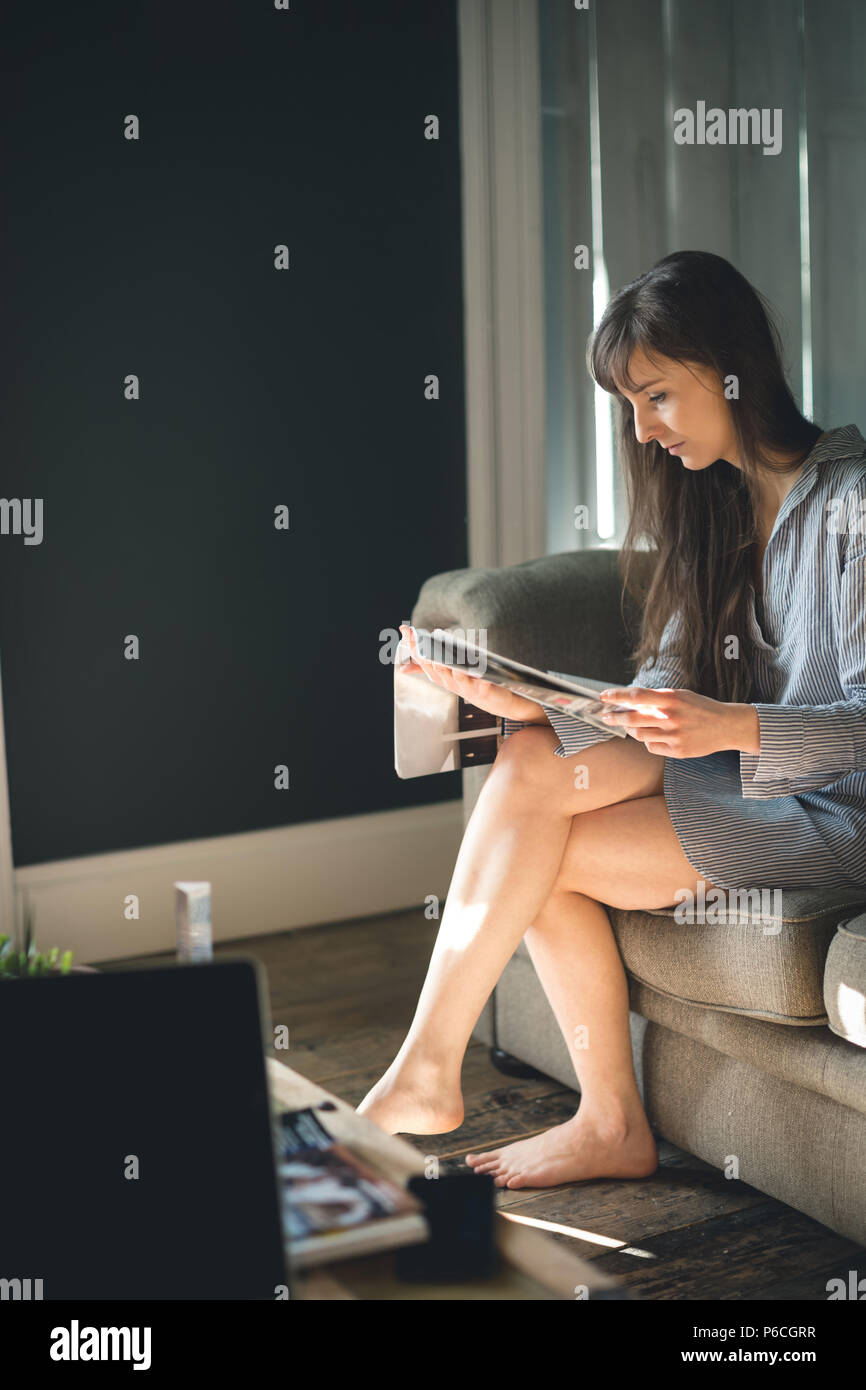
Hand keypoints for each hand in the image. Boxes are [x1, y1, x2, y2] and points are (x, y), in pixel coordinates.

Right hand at [399, 625, 546, 723]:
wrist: (498, 702)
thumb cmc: (472, 686)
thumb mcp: (449, 676)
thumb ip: (429, 669)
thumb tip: (401, 668)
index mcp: (442, 678)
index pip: (423, 661)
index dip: (413, 646)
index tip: (404, 629)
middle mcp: (451, 684)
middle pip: (436, 669)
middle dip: (428, 655)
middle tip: (420, 642)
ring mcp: (468, 689)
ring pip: (456, 677)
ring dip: (449, 667)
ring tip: (442, 656)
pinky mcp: (485, 691)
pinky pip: (482, 684)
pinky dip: (479, 678)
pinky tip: (479, 668)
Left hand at [597, 687, 759, 757]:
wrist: (726, 726)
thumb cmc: (700, 708)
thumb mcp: (680, 695)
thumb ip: (657, 699)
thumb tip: (629, 703)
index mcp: (671, 699)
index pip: (636, 696)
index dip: (617, 696)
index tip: (603, 696)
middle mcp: (671, 717)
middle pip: (632, 719)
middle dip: (614, 718)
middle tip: (605, 716)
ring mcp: (674, 736)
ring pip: (639, 735)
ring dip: (632, 730)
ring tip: (634, 725)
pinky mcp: (677, 751)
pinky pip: (651, 747)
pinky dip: (649, 741)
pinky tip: (658, 736)